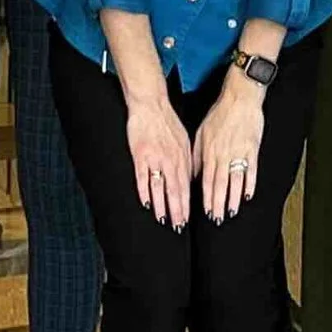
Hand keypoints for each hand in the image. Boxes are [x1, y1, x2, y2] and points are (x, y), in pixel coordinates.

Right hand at [125, 96, 193, 228]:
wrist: (150, 105)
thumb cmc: (167, 121)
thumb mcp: (184, 140)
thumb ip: (187, 160)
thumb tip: (190, 178)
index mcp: (182, 157)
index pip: (186, 186)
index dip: (187, 204)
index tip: (187, 219)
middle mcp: (171, 160)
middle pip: (176, 190)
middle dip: (177, 210)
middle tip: (178, 226)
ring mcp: (155, 158)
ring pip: (160, 187)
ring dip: (162, 205)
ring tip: (163, 220)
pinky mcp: (140, 155)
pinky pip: (143, 177)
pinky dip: (145, 191)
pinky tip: (146, 203)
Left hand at [191, 74, 266, 222]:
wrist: (240, 98)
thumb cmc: (220, 113)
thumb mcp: (201, 133)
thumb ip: (197, 155)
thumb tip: (192, 173)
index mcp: (210, 151)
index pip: (205, 180)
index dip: (205, 197)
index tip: (205, 211)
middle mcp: (223, 155)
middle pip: (219, 184)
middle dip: (217, 204)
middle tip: (217, 219)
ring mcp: (239, 153)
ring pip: (234, 181)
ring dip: (233, 198)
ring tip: (231, 212)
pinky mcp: (252, 149)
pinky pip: (251, 171)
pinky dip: (249, 184)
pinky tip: (248, 196)